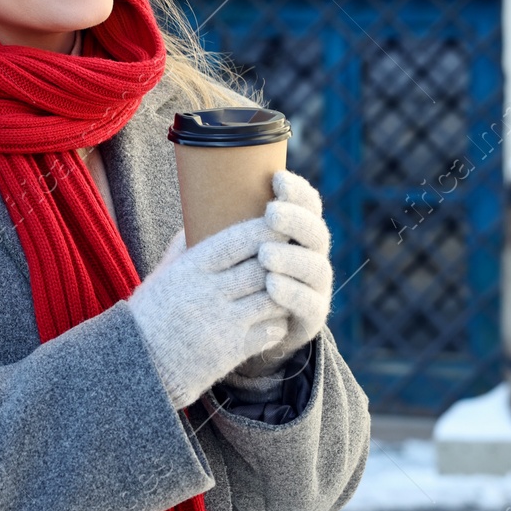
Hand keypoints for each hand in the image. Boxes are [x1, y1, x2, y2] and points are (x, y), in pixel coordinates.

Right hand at [126, 216, 289, 409]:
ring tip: (289, 286)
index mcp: (189, 270)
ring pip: (272, 298)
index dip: (263, 229)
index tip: (279, 223)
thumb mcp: (160, 276)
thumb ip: (181, 249)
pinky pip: (271, 331)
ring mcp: (222, 323)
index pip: (237, 241)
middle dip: (282, 259)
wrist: (140, 367)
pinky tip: (275, 317)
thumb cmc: (150, 316)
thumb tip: (197, 219)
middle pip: (261, 268)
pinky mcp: (231, 351)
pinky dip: (278, 322)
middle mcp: (207, 294)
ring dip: (284, 291)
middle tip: (297, 252)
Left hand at [230, 169, 332, 379]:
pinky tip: (271, 284)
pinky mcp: (312, 317)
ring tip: (264, 254)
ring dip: (291, 258)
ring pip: (315, 267)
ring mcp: (316, 287)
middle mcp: (312, 256)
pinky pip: (309, 303)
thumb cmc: (231, 282)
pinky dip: (292, 292)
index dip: (297, 191)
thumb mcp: (225, 254)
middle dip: (295, 220)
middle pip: (316, 233)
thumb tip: (193, 199)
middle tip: (271, 213)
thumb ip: (219, 230)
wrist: (244, 332)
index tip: (276, 178)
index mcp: (296, 235)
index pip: (307, 206)